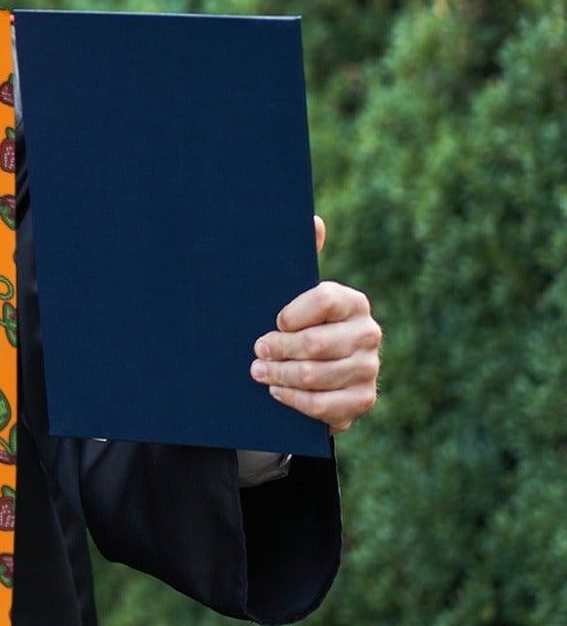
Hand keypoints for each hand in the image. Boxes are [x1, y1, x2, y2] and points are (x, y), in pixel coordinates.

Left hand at [251, 216, 380, 433]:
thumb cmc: (299, 326)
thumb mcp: (295, 294)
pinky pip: (323, 405)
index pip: (324, 299)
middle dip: (277, 349)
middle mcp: (368, 333)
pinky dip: (294, 400)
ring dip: (279, 375)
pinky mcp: (362, 400)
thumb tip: (313, 220)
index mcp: (353, 302)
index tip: (273, 321)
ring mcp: (368, 369)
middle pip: (315, 343)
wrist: (317, 374)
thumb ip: (303, 258)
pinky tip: (277, 392)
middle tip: (256, 350)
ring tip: (258, 372)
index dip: (292, 313)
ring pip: (315, 375)